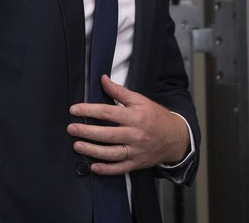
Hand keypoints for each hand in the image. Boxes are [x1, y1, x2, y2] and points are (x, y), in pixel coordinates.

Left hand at [66, 75, 189, 175]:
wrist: (176, 137)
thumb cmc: (156, 117)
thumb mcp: (140, 100)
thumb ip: (119, 91)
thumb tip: (103, 79)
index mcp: (134, 117)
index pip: (108, 112)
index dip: (89, 110)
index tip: (74, 109)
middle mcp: (135, 135)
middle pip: (108, 134)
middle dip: (87, 132)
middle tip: (71, 129)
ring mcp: (136, 151)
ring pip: (112, 153)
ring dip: (93, 151)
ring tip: (77, 145)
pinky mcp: (137, 163)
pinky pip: (121, 168)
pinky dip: (107, 170)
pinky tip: (94, 167)